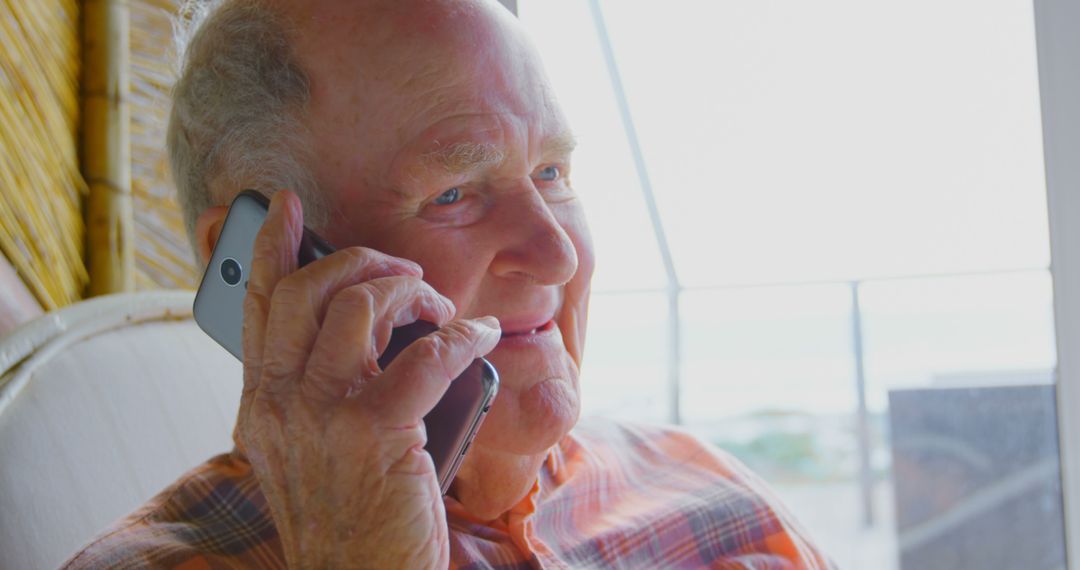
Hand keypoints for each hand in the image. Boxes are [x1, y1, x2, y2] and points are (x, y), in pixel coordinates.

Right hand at [236, 190, 499, 568]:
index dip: (272, 248)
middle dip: (363, 261)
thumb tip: (366, 334)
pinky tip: (481, 340)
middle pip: (309, 289)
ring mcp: (323, 416)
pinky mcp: (375, 432)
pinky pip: (426, 355)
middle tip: (404, 276)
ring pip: (359, 305)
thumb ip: (318, 394)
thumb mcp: (313, 452)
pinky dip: (462, 338)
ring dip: (411, 292)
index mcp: (260, 406)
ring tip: (441, 309)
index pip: (258, 308)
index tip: (286, 206)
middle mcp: (280, 404)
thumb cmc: (351, 518)